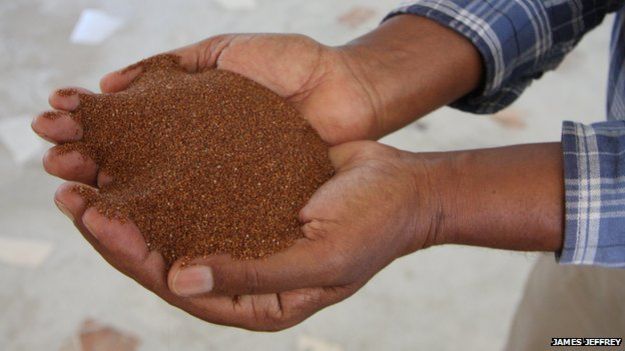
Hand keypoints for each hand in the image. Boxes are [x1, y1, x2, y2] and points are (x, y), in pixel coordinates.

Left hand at [48, 140, 441, 329]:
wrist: (405, 187)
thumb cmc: (374, 227)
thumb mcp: (322, 258)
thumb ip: (256, 275)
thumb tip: (180, 277)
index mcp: (261, 303)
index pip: (185, 289)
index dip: (137, 260)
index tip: (101, 223)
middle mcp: (246, 274)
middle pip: (168, 258)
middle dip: (120, 234)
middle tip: (74, 199)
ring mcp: (247, 237)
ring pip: (177, 227)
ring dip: (135, 207)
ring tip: (91, 181)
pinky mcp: (251, 203)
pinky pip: (201, 197)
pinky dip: (168, 185)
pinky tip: (142, 165)